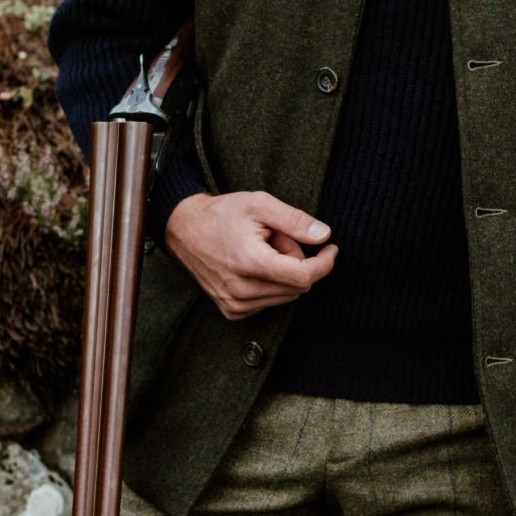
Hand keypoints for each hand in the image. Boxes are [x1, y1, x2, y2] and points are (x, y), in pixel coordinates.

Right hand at [164, 190, 338, 320]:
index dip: (324, 263)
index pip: (304, 276)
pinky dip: (271, 285)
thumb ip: (294, 220)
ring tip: (261, 250)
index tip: (330, 248)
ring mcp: (236, 304)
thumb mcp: (260, 204)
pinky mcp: (232, 311)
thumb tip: (324, 236)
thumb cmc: (222, 214)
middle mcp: (242, 290)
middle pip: (297, 285)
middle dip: (297, 261)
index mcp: (251, 263)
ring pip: (286, 296)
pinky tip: (253, 266)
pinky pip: (270, 302)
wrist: (185, 230)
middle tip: (277, 238)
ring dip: (283, 273)